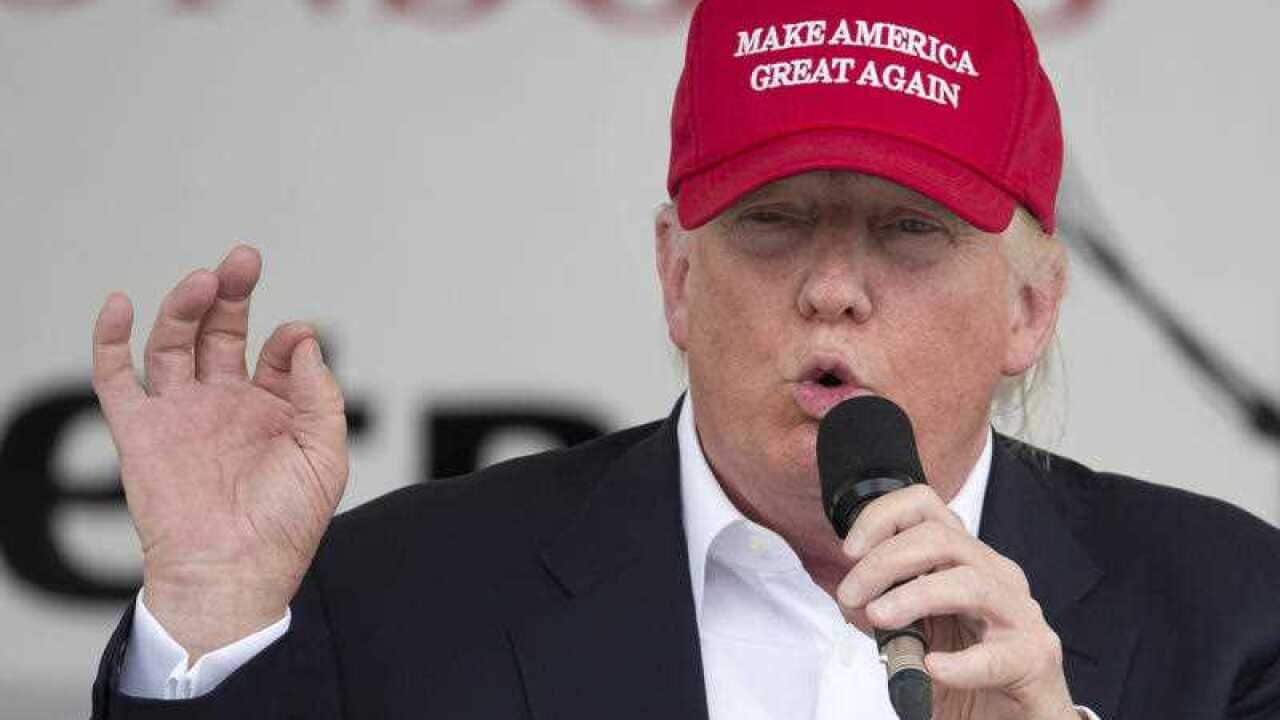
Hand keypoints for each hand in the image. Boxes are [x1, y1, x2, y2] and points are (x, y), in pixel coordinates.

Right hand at [92, 246, 347, 661]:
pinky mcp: (139, 429)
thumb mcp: (324, 455)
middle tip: (242, 260)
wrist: (233, 573)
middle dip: (231, 293)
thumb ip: (319, 395)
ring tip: (203, 280)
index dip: (288, 338)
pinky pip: (116, 376)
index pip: (276, 352)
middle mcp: (224, 403)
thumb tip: (303, 341)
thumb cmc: (285, 526)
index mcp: (271, 409)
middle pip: (221, 331)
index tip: (296, 337)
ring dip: (185, 306)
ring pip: (174, 342)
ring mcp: (180, 412)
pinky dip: (110, 338)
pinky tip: (120, 304)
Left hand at [835, 485, 1077, 719]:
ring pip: (969, 583)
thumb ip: (885, 613)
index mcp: (966, 561)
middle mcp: (996, 577)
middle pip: (941, 539)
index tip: (850, 551)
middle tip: (852, 595)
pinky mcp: (1034, 658)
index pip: (927, 508)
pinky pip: (996, 655)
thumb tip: (852, 598)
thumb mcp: (914, 637)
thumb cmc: (965, 676)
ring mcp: (1019, 615)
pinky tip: (933, 667)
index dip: (883, 518)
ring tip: (880, 618)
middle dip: (885, 561)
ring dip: (915, 596)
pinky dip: (959, 663)